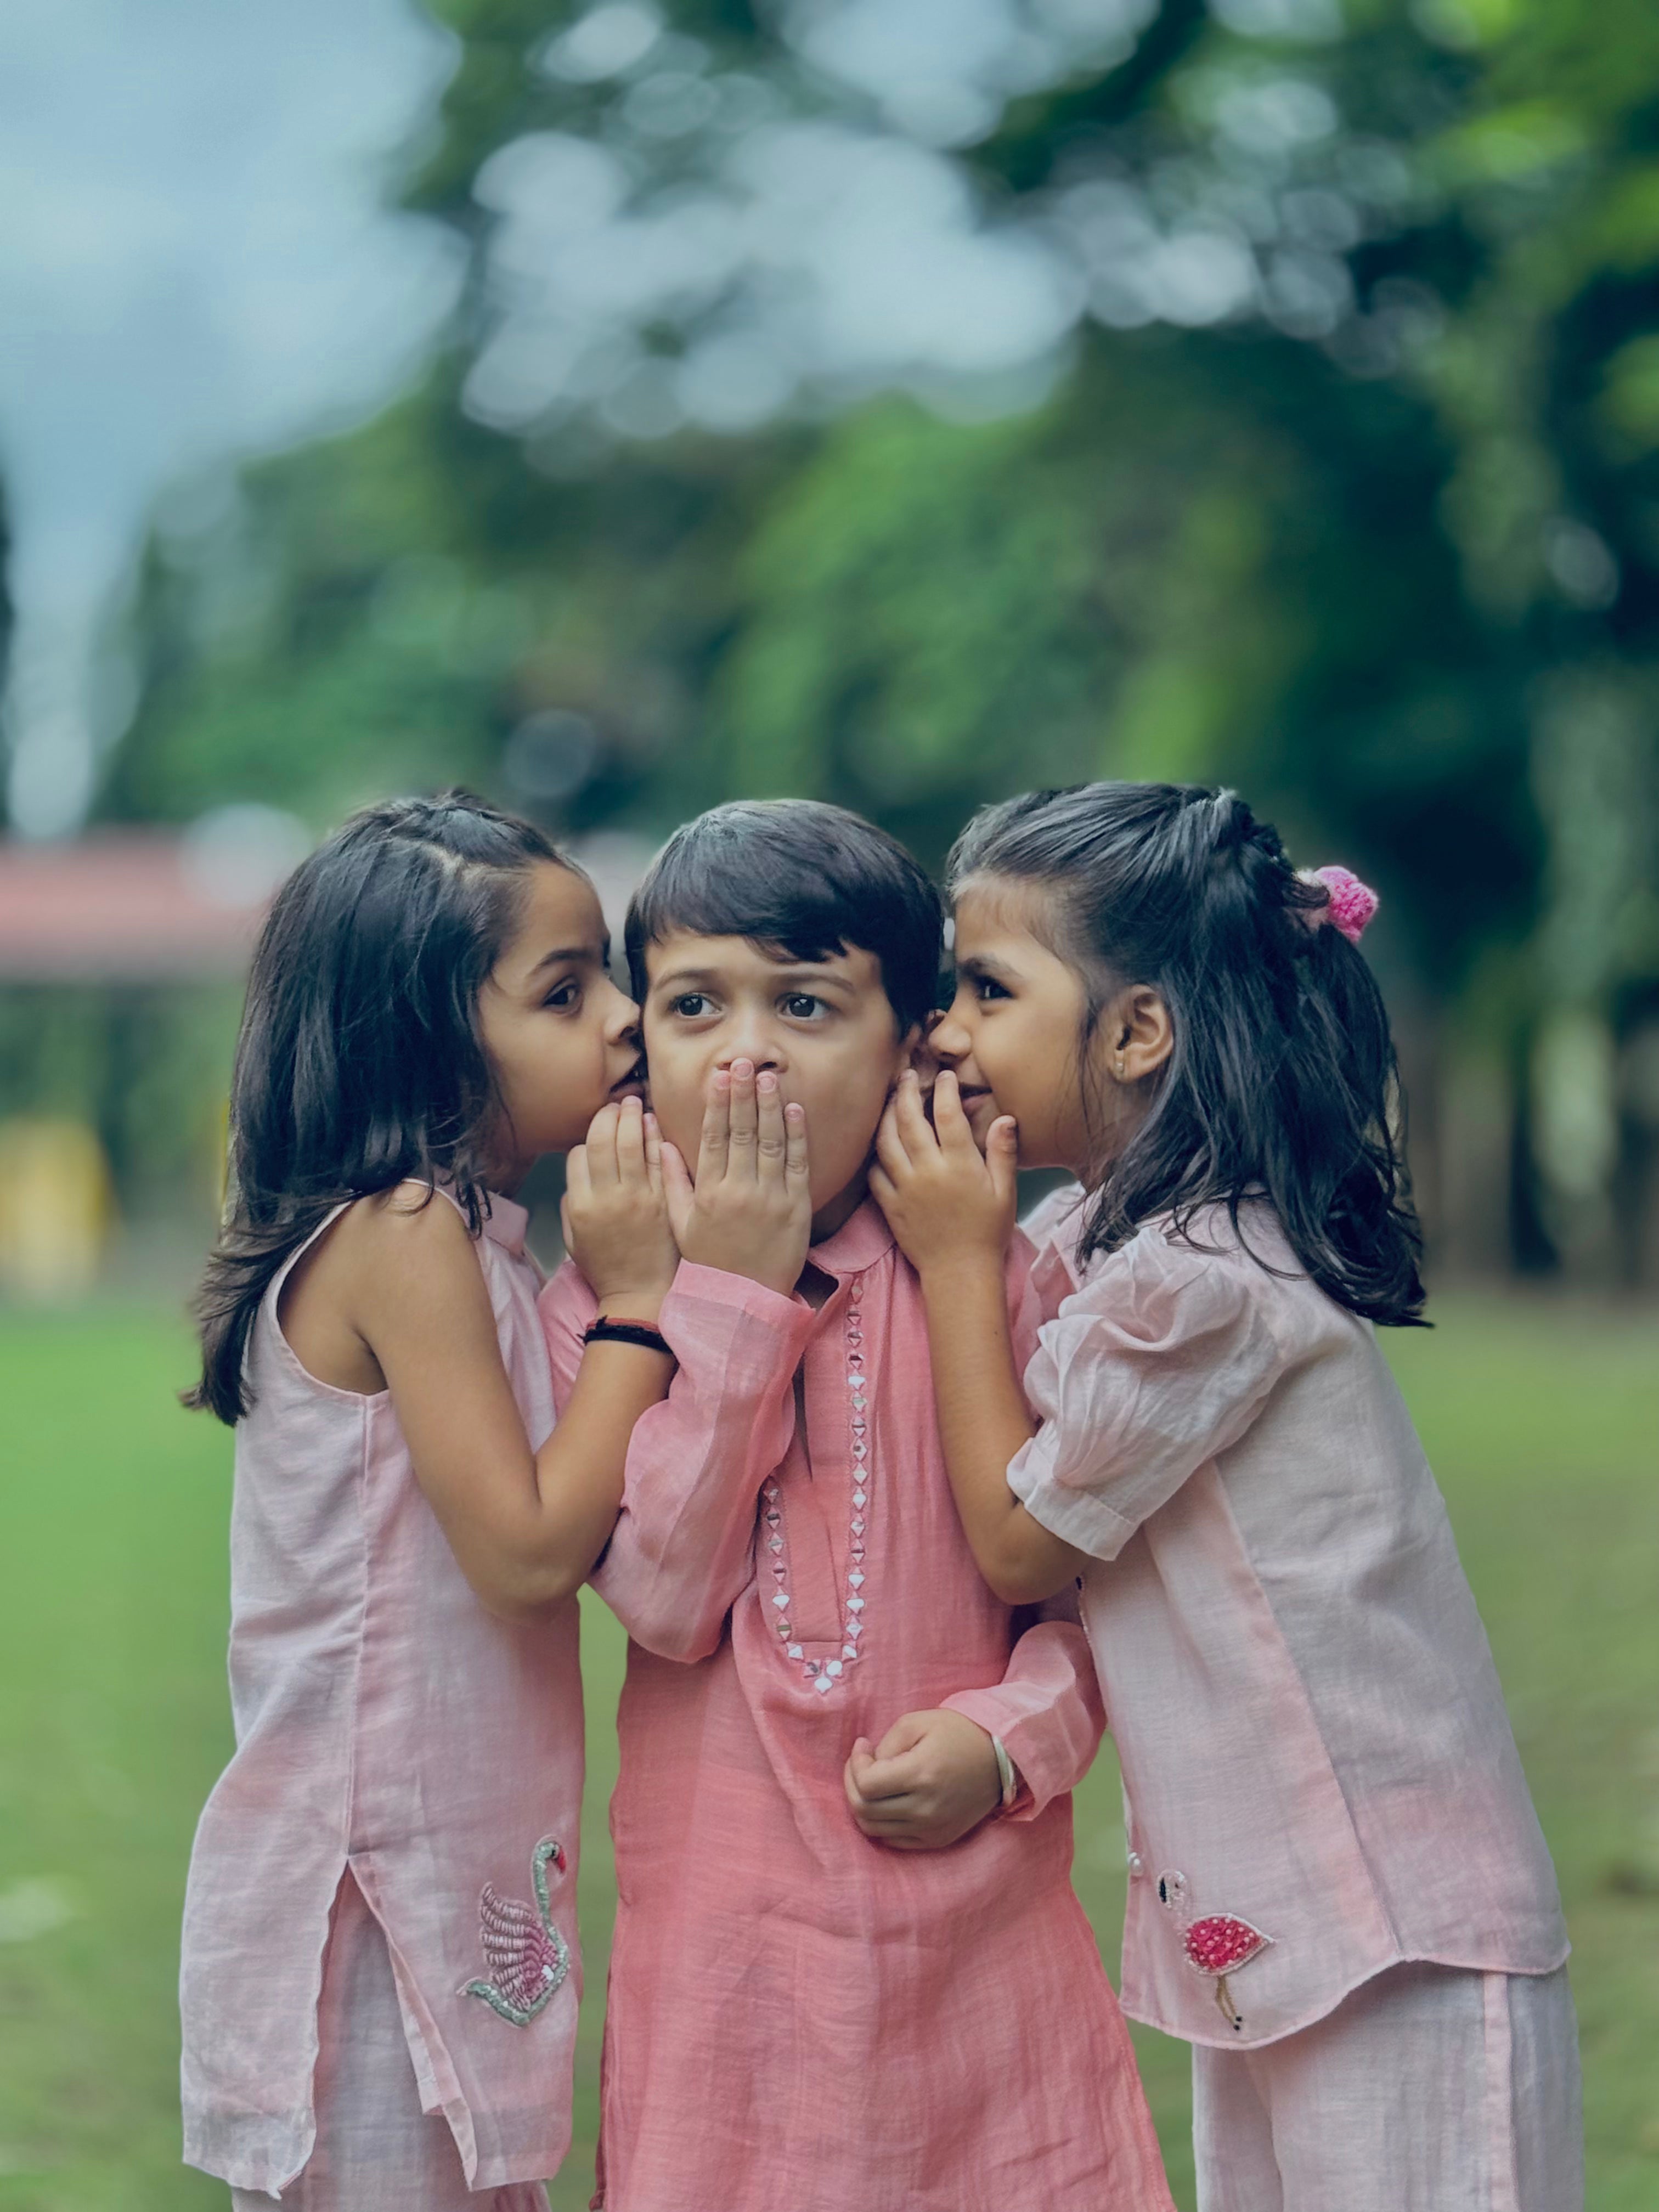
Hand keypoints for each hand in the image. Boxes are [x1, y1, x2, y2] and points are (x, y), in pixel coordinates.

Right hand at [561, 1095, 677, 1321]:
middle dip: (607, 1115)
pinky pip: (657, 1160)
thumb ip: (570, 1205)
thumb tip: (576, 1175)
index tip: (594, 1133)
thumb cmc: (605, 1267)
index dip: (585, 1140)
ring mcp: (637, 1197)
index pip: (577, 1155)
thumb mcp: (573, 1239)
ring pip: (630, 1143)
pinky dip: (654, 1137)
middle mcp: (607, 1197)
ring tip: (633, 1102)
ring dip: (631, 1117)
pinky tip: (653, 1122)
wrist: (641, 1293)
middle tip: (615, 1103)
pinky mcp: (663, 1200)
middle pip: (603, 1140)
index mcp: (581, 1205)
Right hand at [659, 1059, 810, 1298]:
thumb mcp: (680, 1224)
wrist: (742, 1302)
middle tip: (744, 1062)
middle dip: (743, 1094)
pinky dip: (797, 1136)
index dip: (718, 1103)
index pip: (714, 1137)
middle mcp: (740, 1191)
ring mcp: (771, 1198)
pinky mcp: (797, 1207)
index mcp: (710, 1192)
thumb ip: (671, 1183)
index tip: (719, 1076)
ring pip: (770, 1142)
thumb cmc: (707, 1263)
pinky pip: (797, 1164)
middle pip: (742, 1132)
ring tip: (768, 1076)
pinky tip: (794, 1110)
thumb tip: (660, 1144)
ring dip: (770, 1106)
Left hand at [843, 1708, 1002, 1850]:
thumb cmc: (958, 1733)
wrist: (1001, 1757)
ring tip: (872, 1781)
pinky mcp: (938, 1839)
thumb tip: (864, 1765)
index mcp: (921, 1775)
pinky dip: (881, 1822)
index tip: (864, 1745)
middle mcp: (926, 1809)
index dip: (854, 1764)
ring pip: (874, 1829)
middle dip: (851, 1784)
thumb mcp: (918, 1723)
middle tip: (861, 1763)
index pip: (865, 1786)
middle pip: (864, 1811)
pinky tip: (888, 1800)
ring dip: (863, 1804)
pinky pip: (894, 1841)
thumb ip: (885, 1745)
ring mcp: (933, 1829)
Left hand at [870, 1068, 1017, 1279]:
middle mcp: (928, 1171)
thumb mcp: (1005, 1192)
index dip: (944, 1089)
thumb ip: (1002, 1153)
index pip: (948, 1115)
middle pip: (910, 1120)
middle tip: (906, 1076)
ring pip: (886, 1141)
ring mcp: (905, 1188)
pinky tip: (880, 1143)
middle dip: (906, 1092)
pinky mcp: (890, 1205)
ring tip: (891, 1101)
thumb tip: (1005, 1118)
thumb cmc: (988, 1232)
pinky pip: (875, 1172)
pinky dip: (875, 1154)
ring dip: (886, 1116)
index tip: (943, 1076)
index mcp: (960, 1165)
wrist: (960, 1273)